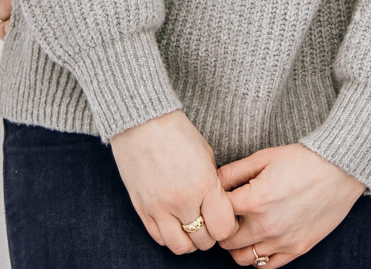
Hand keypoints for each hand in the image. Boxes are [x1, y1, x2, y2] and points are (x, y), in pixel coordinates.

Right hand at [108, 111, 239, 253]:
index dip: (229, 227)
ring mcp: (159, 208)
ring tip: (192, 226)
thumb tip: (218, 206)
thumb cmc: (177, 134)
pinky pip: (159, 238)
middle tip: (210, 222)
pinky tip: (175, 223)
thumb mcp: (207, 156)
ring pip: (181, 247)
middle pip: (204, 241)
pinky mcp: (142, 209)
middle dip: (211, 235)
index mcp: (203, 185)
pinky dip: (170, 236)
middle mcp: (181, 201)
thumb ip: (213, 185)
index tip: (227, 218)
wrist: (141, 123)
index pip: (224, 227)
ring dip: (190, 241)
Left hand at [216, 144, 364, 266]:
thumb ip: (233, 172)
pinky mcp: (297, 248)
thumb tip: (211, 182)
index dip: (213, 207)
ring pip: (242, 258)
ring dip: (237, 247)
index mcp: (253, 200)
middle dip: (223, 229)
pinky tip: (260, 241)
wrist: (341, 168)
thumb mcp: (264, 157)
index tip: (218, 202)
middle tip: (229, 217)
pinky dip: (258, 257)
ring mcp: (282, 241)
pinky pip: (267, 265)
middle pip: (226, 241)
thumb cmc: (303, 159)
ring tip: (243, 231)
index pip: (216, 214)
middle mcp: (265, 226)